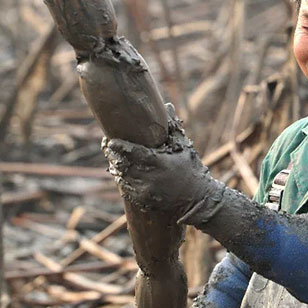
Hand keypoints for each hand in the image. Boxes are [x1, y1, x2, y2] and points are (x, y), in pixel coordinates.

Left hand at [103, 129, 220, 219]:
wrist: (198, 198)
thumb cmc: (191, 169)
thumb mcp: (184, 147)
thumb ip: (173, 127)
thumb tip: (167, 106)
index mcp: (159, 162)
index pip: (133, 153)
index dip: (119, 147)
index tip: (110, 141)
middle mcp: (150, 178)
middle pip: (123, 165)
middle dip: (114, 156)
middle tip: (109, 147)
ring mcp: (146, 191)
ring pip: (123, 178)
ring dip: (117, 168)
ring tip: (114, 159)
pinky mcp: (144, 201)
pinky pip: (127, 190)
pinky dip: (123, 181)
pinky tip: (122, 174)